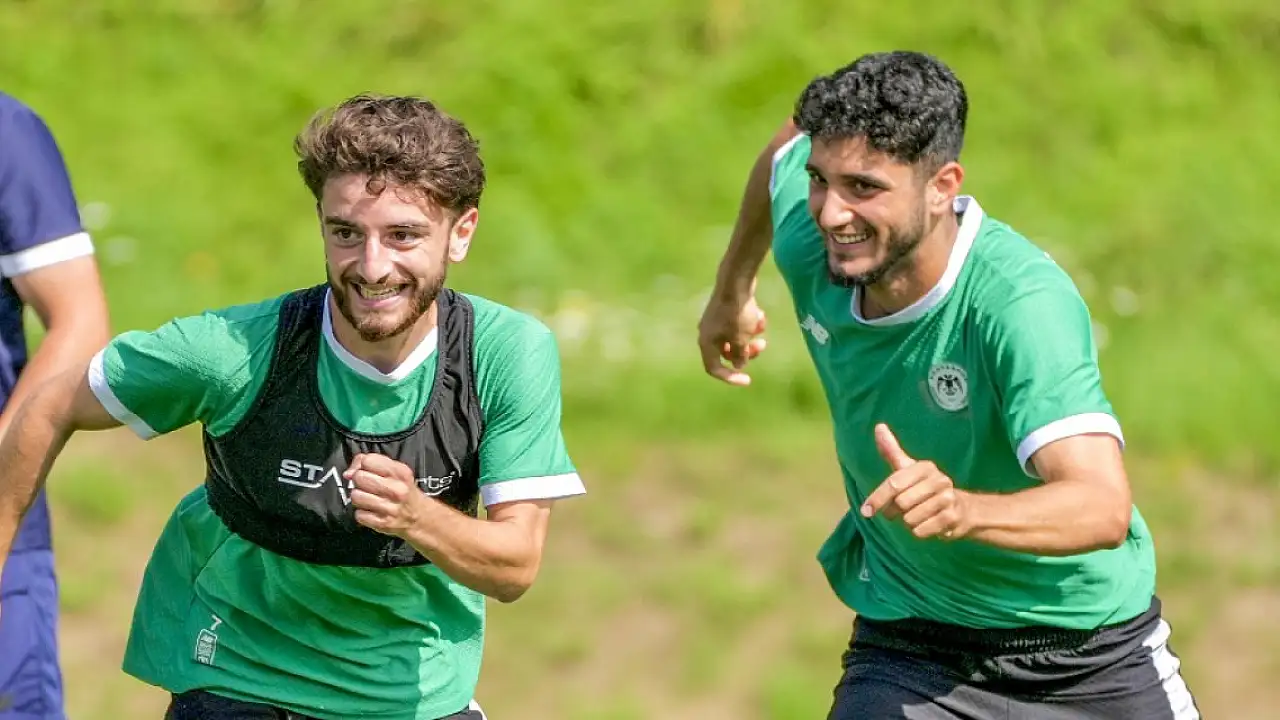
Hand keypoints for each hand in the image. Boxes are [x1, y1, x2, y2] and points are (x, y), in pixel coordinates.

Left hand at [345, 453, 422, 537]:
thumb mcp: (395, 470)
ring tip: (369, 499)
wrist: (419, 517)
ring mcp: (390, 508)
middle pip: (359, 478)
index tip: (369, 471)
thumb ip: (371, 463)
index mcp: (400, 472)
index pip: (368, 460)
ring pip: (356, 496)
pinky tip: (372, 511)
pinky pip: (359, 515)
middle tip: (368, 486)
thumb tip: (348, 473)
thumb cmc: (403, 490)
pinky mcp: (383, 523)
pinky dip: (362, 514)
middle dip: (359, 481)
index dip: (365, 465)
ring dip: (359, 498)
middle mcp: (397, 489)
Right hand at [697, 280, 767, 385]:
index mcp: (706, 342)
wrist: (736, 280)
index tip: (748, 380)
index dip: (730, 377)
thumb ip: (740, 355)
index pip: (714, 368)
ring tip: (761, 326)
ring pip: (735, 338)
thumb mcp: (741, 339)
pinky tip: (759, 313)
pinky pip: (738, 324)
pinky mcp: (726, 310)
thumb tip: (739, 365)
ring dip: (750, 336)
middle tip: (762, 346)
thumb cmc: (736, 313)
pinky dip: (749, 323)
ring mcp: (716, 321)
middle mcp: (708, 333)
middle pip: (728, 353)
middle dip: (747, 351)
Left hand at [860, 424, 970, 540]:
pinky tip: (928, 524)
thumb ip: (892, 451)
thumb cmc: (925, 488)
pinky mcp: (952, 518)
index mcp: (925, 467)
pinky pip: (921, 531)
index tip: (865, 511)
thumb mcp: (908, 469)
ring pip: (910, 519)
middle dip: (895, 511)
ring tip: (918, 515)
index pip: (893, 484)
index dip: (877, 499)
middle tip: (900, 511)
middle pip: (901, 503)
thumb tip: (879, 427)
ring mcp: (948, 499)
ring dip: (908, 522)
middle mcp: (939, 480)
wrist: (960, 510)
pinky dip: (919, 531)